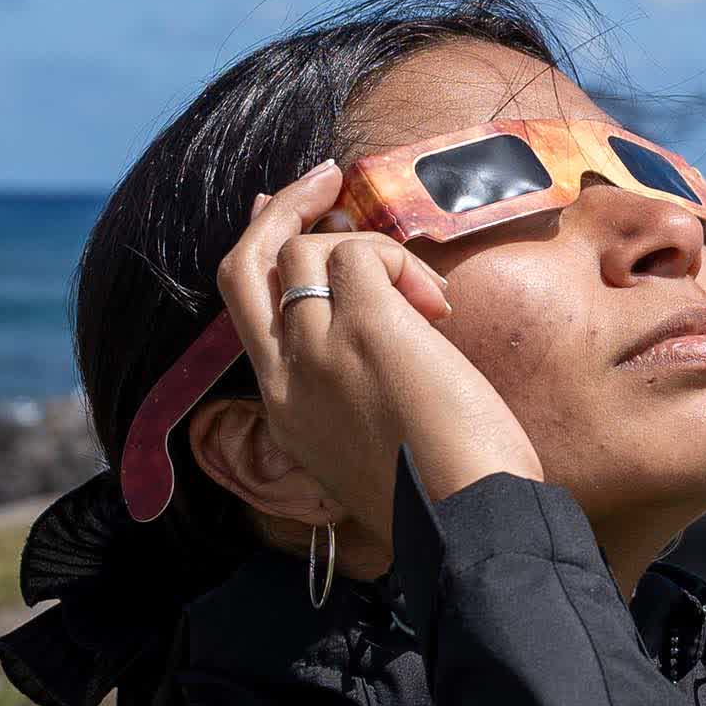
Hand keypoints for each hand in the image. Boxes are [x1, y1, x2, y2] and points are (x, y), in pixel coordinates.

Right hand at [215, 166, 543, 516]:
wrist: (464, 525)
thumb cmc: (444, 496)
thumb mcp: (369, 448)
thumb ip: (354, 393)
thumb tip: (387, 331)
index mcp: (281, 409)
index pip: (247, 312)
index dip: (264, 256)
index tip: (287, 219)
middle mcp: (283, 376)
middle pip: (242, 266)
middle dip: (277, 212)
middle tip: (324, 180)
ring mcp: (316, 348)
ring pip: (307, 249)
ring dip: (366, 244)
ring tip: (423, 295)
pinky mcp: (365, 326)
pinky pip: (364, 253)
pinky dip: (400, 261)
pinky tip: (436, 307)